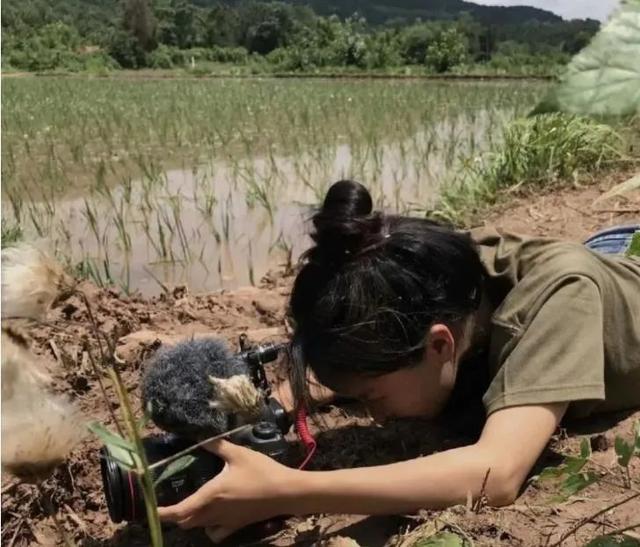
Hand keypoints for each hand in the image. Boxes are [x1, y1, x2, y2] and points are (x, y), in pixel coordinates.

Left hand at [157, 439, 294, 542]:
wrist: (285, 492)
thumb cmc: (261, 471)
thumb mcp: (239, 454)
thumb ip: (218, 446)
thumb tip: (201, 437)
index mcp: (211, 495)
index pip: (180, 511)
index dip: (162, 513)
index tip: (150, 509)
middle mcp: (214, 512)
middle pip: (186, 521)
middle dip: (174, 515)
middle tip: (168, 502)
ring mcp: (226, 522)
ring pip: (198, 527)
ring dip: (190, 520)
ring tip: (189, 506)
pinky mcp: (237, 526)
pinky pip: (215, 533)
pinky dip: (208, 527)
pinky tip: (212, 515)